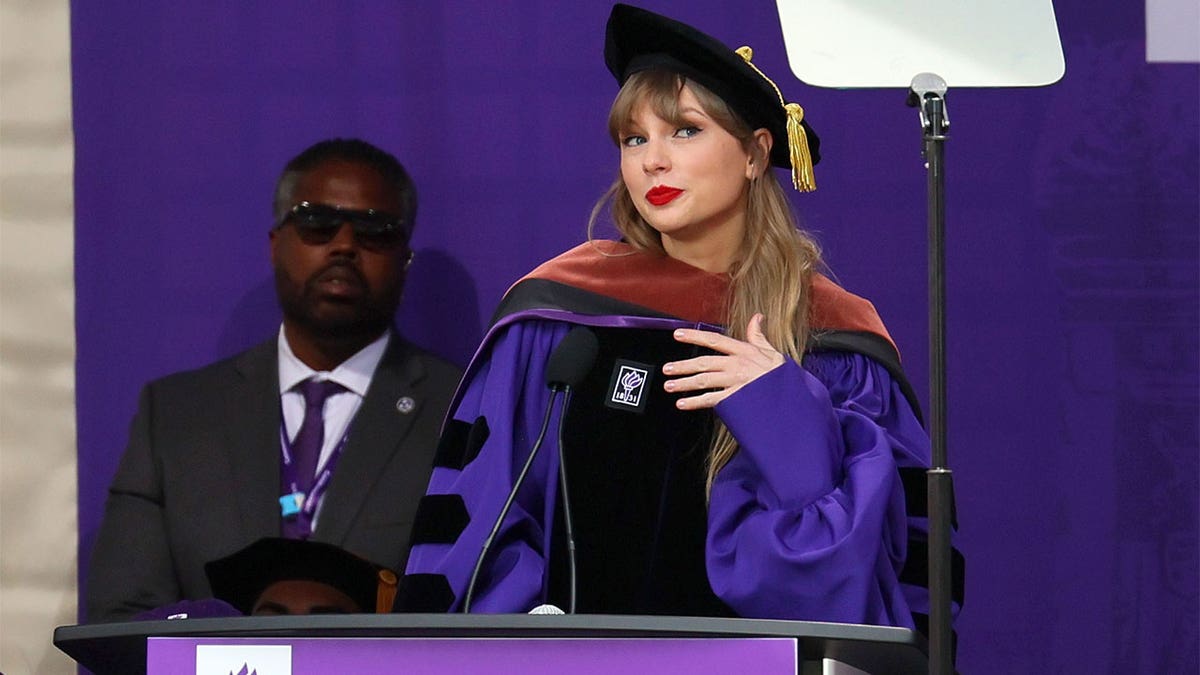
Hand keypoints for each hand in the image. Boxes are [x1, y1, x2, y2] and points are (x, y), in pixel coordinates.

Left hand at [663, 314, 784, 409]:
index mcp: (744, 351)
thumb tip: (757, 316)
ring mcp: (736, 382)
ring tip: (669, 386)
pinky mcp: (737, 399)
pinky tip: (683, 404)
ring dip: (684, 383)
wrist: (794, 398)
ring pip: (704, 381)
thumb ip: (758, 335)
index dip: (694, 336)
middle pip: (704, 362)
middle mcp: (737, 365)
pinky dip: (695, 402)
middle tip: (667, 369)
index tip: (677, 334)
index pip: (714, 340)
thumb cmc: (782, 377)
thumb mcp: (773, 352)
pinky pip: (711, 400)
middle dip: (683, 366)